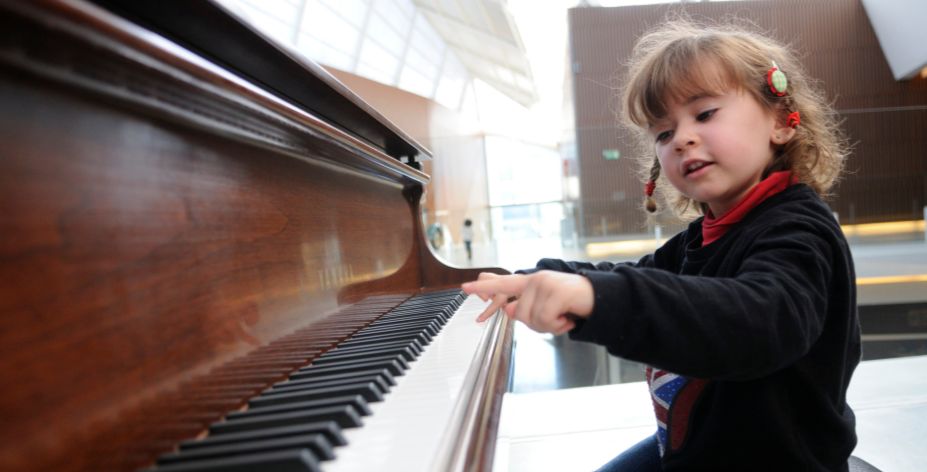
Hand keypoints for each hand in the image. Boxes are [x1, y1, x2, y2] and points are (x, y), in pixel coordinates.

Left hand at [462, 271, 593, 334]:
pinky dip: (558, 326)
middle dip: (536, 324)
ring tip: (562, 317)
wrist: (598, 298)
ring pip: (532, 319)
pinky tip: (567, 318)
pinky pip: (546, 319)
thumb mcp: (545, 308)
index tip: (464, 288)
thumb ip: (525, 310)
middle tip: (554, 319)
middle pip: (518, 314)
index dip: (482, 287)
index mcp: (529, 284)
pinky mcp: (558, 291)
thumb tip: (510, 310)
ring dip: (549, 325)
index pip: (502, 284)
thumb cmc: (569, 304)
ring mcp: (546, 283)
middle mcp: (535, 280)